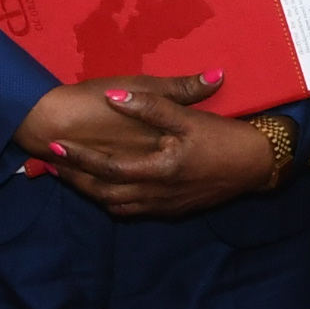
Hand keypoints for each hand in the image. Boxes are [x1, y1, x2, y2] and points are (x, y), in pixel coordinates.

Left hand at [15, 74, 278, 219]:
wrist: (257, 165)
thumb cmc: (224, 138)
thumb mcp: (189, 118)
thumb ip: (151, 106)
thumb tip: (115, 97)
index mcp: (157, 170)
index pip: (106, 167)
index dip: (78, 158)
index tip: (54, 147)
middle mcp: (156, 194)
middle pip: (104, 193)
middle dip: (76, 180)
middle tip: (52, 166)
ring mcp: (164, 205)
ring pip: (116, 205)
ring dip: (91, 192)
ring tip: (72, 177)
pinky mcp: (173, 210)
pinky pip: (133, 210)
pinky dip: (113, 201)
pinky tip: (108, 190)